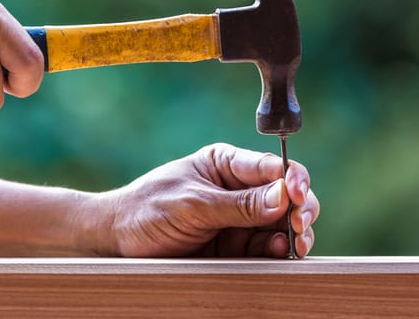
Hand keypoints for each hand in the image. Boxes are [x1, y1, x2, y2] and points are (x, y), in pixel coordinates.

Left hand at [101, 143, 318, 257]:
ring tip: (294, 245)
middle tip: (298, 227)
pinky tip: (280, 254)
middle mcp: (239, 189)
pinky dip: (279, 253)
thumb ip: (239, 204)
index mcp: (227, 164)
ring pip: (282, 225)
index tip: (296, 197)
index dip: (292, 179)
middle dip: (300, 210)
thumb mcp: (194, 204)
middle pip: (286, 196)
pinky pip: (266, 249)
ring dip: (294, 235)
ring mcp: (239, 220)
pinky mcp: (235, 247)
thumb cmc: (149, 210)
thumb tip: (283, 196)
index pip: (273, 167)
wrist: (118, 242)